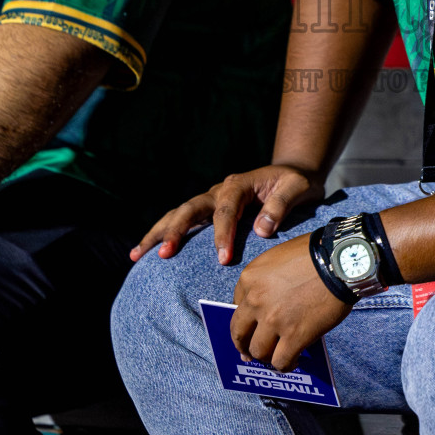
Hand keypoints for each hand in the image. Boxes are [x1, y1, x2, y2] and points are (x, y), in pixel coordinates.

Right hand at [132, 164, 323, 264]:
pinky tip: (145, 251)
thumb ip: (280, 205)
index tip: (223, 259)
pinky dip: (164, 234)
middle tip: (164, 254)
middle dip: (176, 231)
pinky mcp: (208, 211)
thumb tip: (261, 230)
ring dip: (158, 232)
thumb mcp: (297, 187)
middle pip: (191, 208)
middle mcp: (219, 190)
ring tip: (137, 254)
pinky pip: (183, 221)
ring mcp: (210, 200)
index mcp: (238, 184)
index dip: (222, 234)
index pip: (225, 210)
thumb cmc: (295, 182)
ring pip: (179, 214)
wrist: (292, 175)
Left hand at [229, 234, 349, 372]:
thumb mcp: (278, 259)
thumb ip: (266, 280)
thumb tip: (270, 302)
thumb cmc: (314, 253)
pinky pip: (281, 361)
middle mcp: (255, 301)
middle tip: (250, 352)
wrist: (339, 261)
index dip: (245, 320)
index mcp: (250, 278)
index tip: (251, 328)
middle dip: (244, 345)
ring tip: (277, 355)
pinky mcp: (294, 336)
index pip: (235, 307)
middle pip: (239, 333)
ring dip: (266, 356)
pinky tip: (293, 361)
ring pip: (258, 351)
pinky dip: (285, 365)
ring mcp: (273, 320)